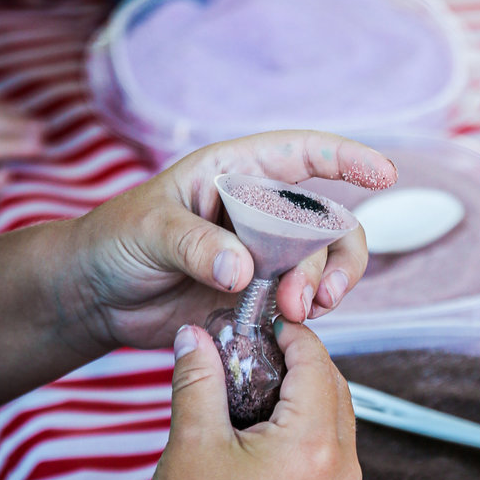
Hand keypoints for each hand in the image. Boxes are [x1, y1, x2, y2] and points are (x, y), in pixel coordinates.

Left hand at [58, 131, 396, 357]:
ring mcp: (263, 252)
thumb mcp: (148, 231)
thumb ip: (195, 245)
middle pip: (325, 218)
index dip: (345, 157)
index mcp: (235, 172)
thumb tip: (242, 269)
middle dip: (331, 256)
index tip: (383, 172)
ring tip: (299, 313)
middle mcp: (259, 209)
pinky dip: (306, 312)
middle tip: (309, 297)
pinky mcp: (259, 293)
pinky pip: (301, 298)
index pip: (300, 153)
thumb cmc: (113, 241)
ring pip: (321, 262)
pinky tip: (289, 327)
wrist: (96, 297)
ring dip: (323, 286)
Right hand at [137, 319, 359, 479]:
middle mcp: (343, 474)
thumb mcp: (192, 441)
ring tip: (257, 392)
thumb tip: (195, 334)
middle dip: (300, 366)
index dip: (292, 335)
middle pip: (335, 393)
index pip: (317, 365)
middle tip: (257, 351)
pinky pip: (333, 462)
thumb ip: (199, 377)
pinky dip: (308, 439)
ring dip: (305, 402)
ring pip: (337, 427)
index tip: (265, 320)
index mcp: (314, 447)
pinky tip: (267, 437)